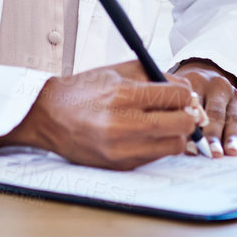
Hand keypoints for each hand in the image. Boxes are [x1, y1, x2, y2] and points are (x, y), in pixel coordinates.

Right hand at [0, 61, 208, 170]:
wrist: (49, 116)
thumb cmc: (85, 90)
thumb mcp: (118, 71)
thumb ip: (155, 76)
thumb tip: (187, 92)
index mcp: (123, 95)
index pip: (178, 97)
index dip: (185, 94)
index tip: (180, 95)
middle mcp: (123, 124)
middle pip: (183, 123)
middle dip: (187, 115)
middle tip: (179, 110)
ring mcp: (122, 149)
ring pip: (175, 145)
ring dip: (176, 133)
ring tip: (163, 123)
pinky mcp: (120, 165)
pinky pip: (157, 157)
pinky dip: (158, 145)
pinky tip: (145, 135)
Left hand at [171, 59, 236, 155]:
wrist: (207, 75)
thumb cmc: (186, 92)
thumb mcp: (178, 93)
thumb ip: (178, 112)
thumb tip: (180, 142)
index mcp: (198, 81)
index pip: (195, 104)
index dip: (192, 125)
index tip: (190, 143)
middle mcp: (218, 87)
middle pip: (216, 113)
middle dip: (214, 135)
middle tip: (213, 152)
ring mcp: (234, 97)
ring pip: (234, 118)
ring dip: (232, 137)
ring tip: (231, 152)